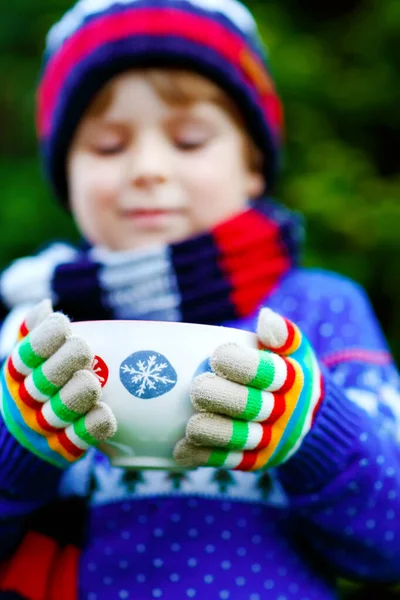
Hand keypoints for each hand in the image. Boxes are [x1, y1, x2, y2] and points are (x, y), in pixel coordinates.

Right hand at [0, 300, 115, 468]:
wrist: (30, 431)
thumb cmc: (39, 379)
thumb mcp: (32, 355)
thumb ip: (37, 329)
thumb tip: (45, 305)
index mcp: (19, 371)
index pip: (28, 353)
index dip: (46, 338)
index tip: (64, 326)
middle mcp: (28, 399)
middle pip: (45, 380)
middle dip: (67, 361)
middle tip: (84, 350)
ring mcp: (45, 425)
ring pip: (63, 409)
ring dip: (80, 394)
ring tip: (93, 383)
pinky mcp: (65, 447)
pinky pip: (81, 437)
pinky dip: (95, 424)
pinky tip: (104, 413)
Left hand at [174, 308, 323, 470]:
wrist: (309, 418)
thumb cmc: (288, 373)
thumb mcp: (293, 351)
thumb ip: (281, 333)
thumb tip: (266, 318)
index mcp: (293, 380)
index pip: (270, 373)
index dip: (242, 365)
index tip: (217, 356)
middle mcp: (286, 413)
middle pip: (252, 407)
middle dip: (222, 398)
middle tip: (197, 388)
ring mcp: (272, 439)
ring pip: (241, 438)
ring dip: (213, 432)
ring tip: (192, 425)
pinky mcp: (258, 461)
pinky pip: (230, 461)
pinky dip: (205, 457)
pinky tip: (182, 451)